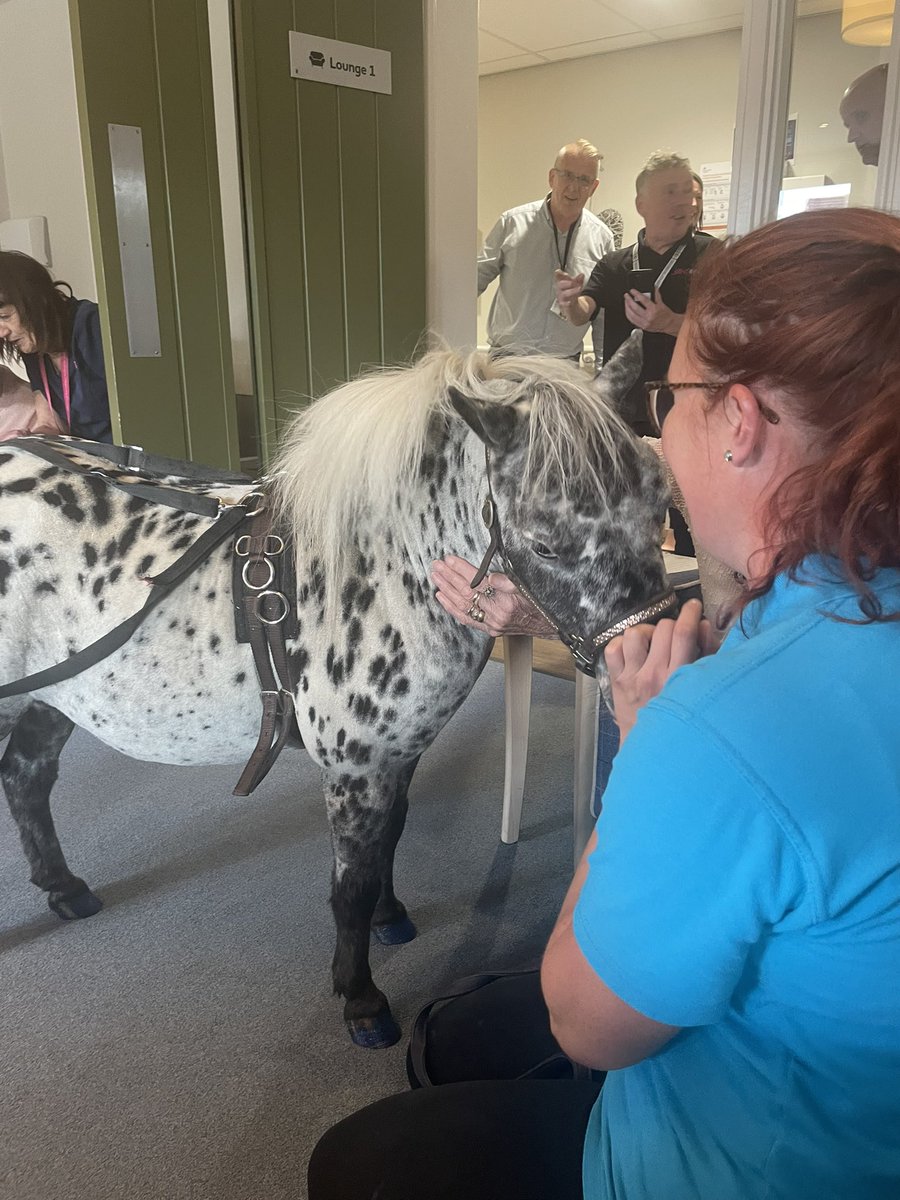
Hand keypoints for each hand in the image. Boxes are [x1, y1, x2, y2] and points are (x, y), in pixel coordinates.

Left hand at [431, 555, 555, 636]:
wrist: (549, 624)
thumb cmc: (540, 602)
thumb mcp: (529, 587)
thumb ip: (509, 582)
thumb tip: (492, 577)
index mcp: (507, 603)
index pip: (478, 583)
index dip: (462, 569)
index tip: (450, 560)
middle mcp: (497, 616)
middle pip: (467, 594)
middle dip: (449, 578)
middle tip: (437, 566)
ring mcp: (492, 625)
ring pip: (463, 607)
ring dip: (447, 591)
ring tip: (436, 578)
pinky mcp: (490, 630)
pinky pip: (466, 619)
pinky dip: (452, 608)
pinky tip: (442, 598)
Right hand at [554, 269, 584, 309]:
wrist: (571, 307)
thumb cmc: (570, 294)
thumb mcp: (575, 285)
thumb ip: (578, 280)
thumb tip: (581, 275)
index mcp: (561, 283)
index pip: (558, 277)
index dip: (558, 274)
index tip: (558, 272)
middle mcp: (560, 290)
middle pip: (560, 285)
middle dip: (567, 282)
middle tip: (573, 282)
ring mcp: (561, 298)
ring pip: (564, 294)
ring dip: (572, 291)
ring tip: (579, 288)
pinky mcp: (564, 305)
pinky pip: (565, 304)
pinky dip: (567, 303)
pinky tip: (570, 302)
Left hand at [603, 599, 715, 740]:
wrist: (654, 750)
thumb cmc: (682, 718)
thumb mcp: (700, 689)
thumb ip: (706, 656)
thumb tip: (702, 626)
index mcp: (678, 678)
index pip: (683, 633)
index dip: (690, 614)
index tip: (694, 607)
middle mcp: (653, 675)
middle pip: (662, 629)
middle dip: (673, 624)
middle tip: (676, 632)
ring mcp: (632, 678)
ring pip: (634, 634)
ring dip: (646, 632)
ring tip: (652, 642)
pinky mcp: (616, 681)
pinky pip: (613, 649)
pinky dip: (622, 644)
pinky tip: (633, 651)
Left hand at [623, 289, 682, 335]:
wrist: (669, 324)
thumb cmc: (666, 315)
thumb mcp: (662, 304)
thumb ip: (656, 296)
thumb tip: (654, 288)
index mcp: (654, 309)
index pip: (643, 300)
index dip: (636, 294)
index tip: (632, 291)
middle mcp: (649, 317)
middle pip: (635, 308)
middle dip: (628, 300)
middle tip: (626, 296)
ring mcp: (645, 323)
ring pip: (632, 315)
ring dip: (627, 308)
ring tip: (626, 302)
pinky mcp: (643, 327)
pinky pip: (633, 321)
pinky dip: (629, 315)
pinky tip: (628, 311)